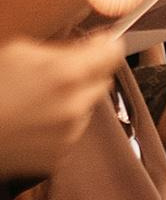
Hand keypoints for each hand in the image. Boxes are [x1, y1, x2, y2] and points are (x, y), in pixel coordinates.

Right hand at [0, 31, 119, 178]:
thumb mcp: (19, 52)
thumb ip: (62, 48)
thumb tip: (95, 44)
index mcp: (66, 74)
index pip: (112, 54)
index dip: (107, 46)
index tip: (102, 44)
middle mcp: (75, 106)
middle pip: (102, 82)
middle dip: (88, 74)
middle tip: (58, 73)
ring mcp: (69, 135)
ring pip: (86, 109)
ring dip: (73, 101)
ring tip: (36, 101)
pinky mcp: (60, 155)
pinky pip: (71, 132)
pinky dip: (60, 125)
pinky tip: (33, 121)